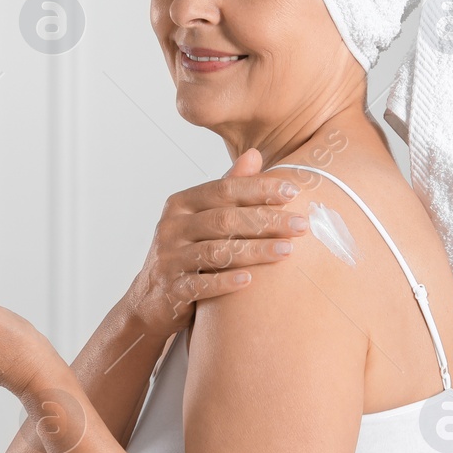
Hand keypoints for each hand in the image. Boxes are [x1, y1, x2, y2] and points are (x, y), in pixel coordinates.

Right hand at [125, 147, 311, 336]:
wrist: (151, 298)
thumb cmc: (187, 251)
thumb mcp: (202, 216)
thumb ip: (227, 188)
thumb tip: (254, 154)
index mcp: (181, 203)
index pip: (224, 189)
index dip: (259, 189)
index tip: (293, 191)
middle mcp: (172, 227)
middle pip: (224, 219)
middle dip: (266, 220)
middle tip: (301, 225)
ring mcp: (169, 259)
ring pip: (216, 252)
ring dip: (255, 251)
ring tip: (288, 250)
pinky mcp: (172, 289)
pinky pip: (201, 284)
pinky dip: (226, 282)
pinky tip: (251, 281)